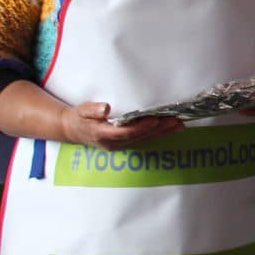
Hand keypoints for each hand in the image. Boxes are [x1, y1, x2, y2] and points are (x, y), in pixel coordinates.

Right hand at [61, 101, 184, 150]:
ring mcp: (121, 145)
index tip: (155, 119)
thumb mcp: (81, 111)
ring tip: (180, 124)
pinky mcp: (126, 144)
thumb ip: (92, 110)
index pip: (125, 132)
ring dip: (163, 133)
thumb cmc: (78, 118)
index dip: (141, 127)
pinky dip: (159, 134)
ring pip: (145, 140)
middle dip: (159, 129)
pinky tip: (172, 128)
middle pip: (140, 137)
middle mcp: (114, 143)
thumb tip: (105, 108)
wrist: (73, 130)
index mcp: (103, 135)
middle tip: (176, 120)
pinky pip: (145, 140)